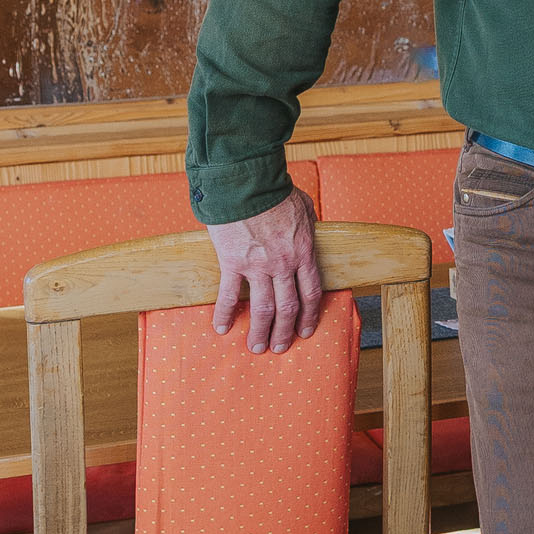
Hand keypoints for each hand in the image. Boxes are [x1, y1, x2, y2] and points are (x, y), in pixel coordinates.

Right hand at [207, 188, 322, 354]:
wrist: (248, 184)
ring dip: (260, 331)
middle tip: (280, 348)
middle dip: (285, 331)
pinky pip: (229, 295)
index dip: (310, 315)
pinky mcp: (232, 263)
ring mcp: (258, 266)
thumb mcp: (305, 208)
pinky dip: (225, 314)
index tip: (306, 330)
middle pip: (288, 306)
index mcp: (304, 252)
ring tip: (256, 347)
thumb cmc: (277, 193)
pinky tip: (222, 328)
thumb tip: (310, 233)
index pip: (311, 292)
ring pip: (262, 308)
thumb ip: (308, 227)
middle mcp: (284, 264)